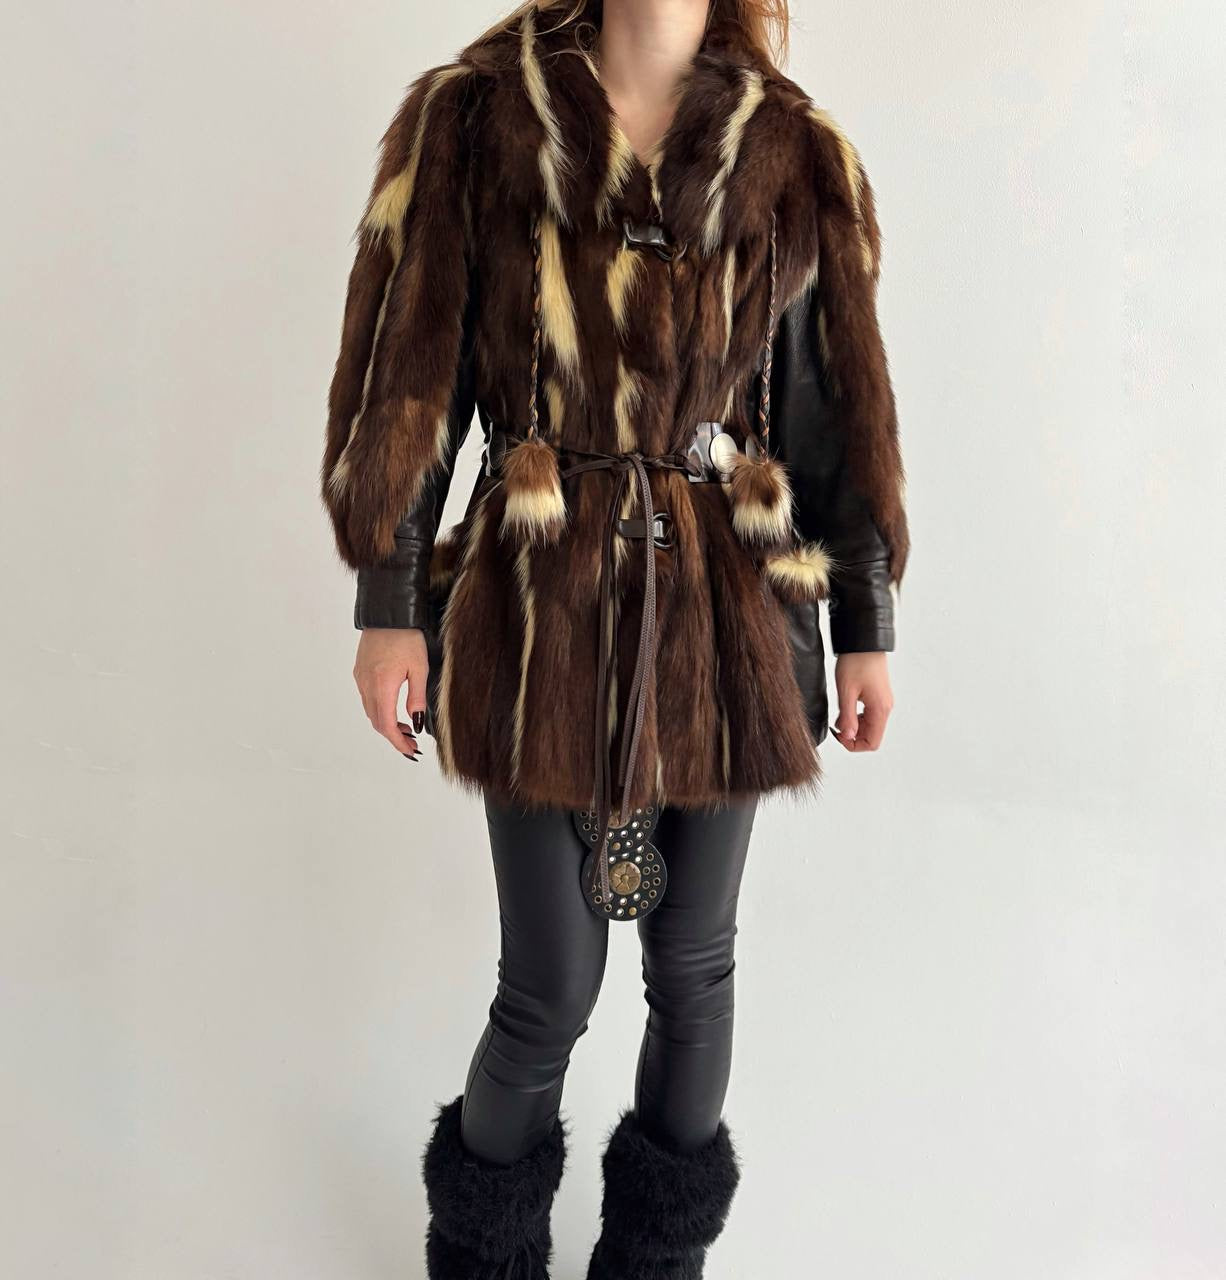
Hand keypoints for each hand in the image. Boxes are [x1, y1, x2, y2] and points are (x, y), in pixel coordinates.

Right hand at [353, 628, 429, 757]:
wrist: (389, 614)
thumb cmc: (406, 637)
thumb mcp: (419, 669)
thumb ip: (416, 698)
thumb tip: (416, 722)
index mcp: (382, 686)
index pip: (386, 725)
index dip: (397, 742)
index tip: (409, 750)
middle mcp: (367, 685)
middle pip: (376, 721)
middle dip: (393, 736)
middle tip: (410, 743)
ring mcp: (361, 678)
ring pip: (370, 710)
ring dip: (386, 723)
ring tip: (405, 728)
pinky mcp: (360, 671)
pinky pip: (367, 697)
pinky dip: (379, 709)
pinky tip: (392, 708)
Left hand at [832, 652, 893, 752]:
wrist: (864, 642)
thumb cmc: (856, 662)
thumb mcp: (846, 691)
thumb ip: (847, 717)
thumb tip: (847, 737)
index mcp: (880, 709)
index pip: (872, 742)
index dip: (853, 745)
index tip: (839, 735)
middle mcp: (885, 708)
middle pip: (871, 736)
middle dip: (853, 735)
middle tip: (836, 725)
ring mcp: (883, 702)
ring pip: (870, 726)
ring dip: (854, 725)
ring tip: (840, 713)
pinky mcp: (879, 696)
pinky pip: (870, 715)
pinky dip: (857, 717)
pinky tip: (846, 706)